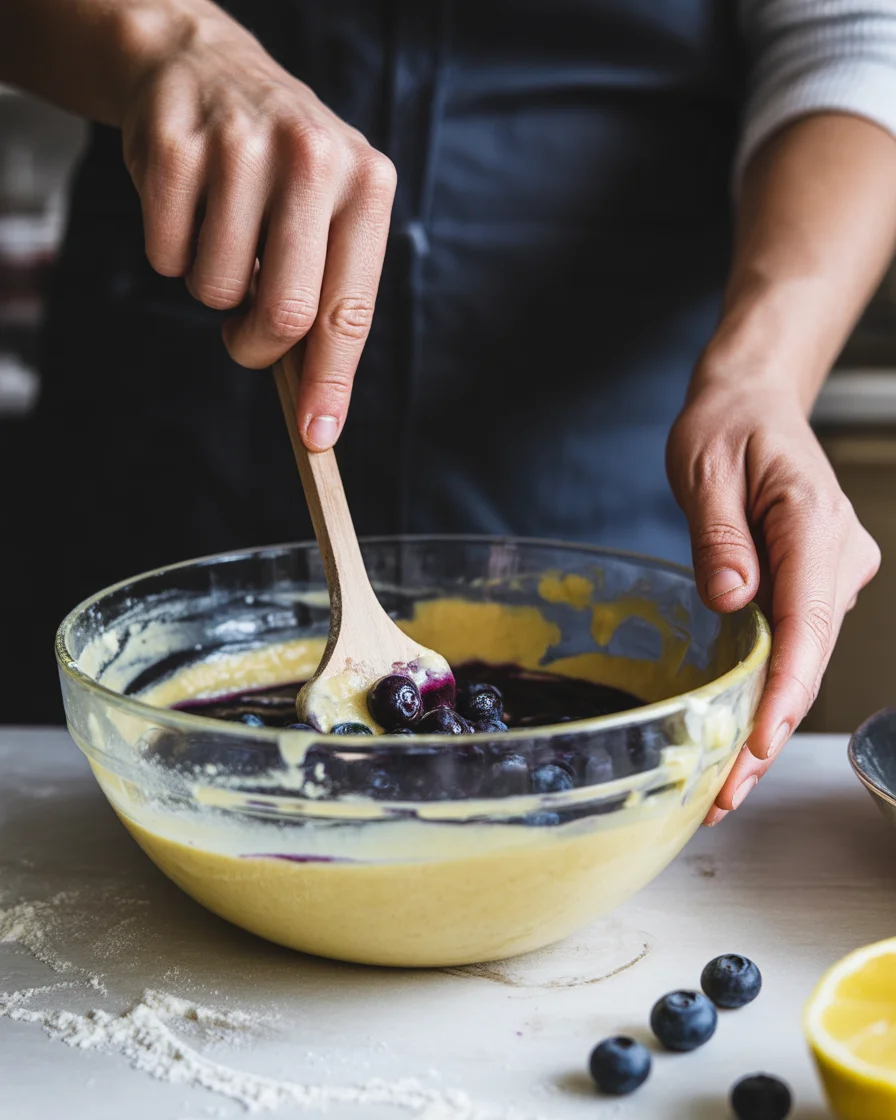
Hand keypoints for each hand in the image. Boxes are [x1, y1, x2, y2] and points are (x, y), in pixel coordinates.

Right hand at [119, 1, 396, 449]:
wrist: (207, 67)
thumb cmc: (279, 171)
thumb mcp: (329, 212)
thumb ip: (329, 296)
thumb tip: (317, 409)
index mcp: (366, 185)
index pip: (350, 311)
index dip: (330, 383)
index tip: (316, 437)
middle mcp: (314, 159)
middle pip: (285, 314)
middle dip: (256, 346)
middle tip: (243, 335)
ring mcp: (243, 146)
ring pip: (216, 290)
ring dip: (211, 286)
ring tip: (222, 235)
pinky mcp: (176, 145)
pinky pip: (165, 256)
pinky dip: (169, 254)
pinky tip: (188, 207)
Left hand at [666, 375, 879, 823]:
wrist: (753, 400)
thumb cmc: (726, 426)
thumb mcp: (705, 470)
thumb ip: (719, 538)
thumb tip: (733, 601)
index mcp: (813, 521)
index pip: (807, 621)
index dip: (785, 692)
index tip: (757, 744)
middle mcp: (838, 553)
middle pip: (809, 655)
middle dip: (769, 730)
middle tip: (725, 795)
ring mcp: (834, 570)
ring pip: (805, 656)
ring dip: (768, 717)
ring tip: (722, 781)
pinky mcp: (817, 580)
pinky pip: (797, 640)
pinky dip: (770, 687)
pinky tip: (740, 731)